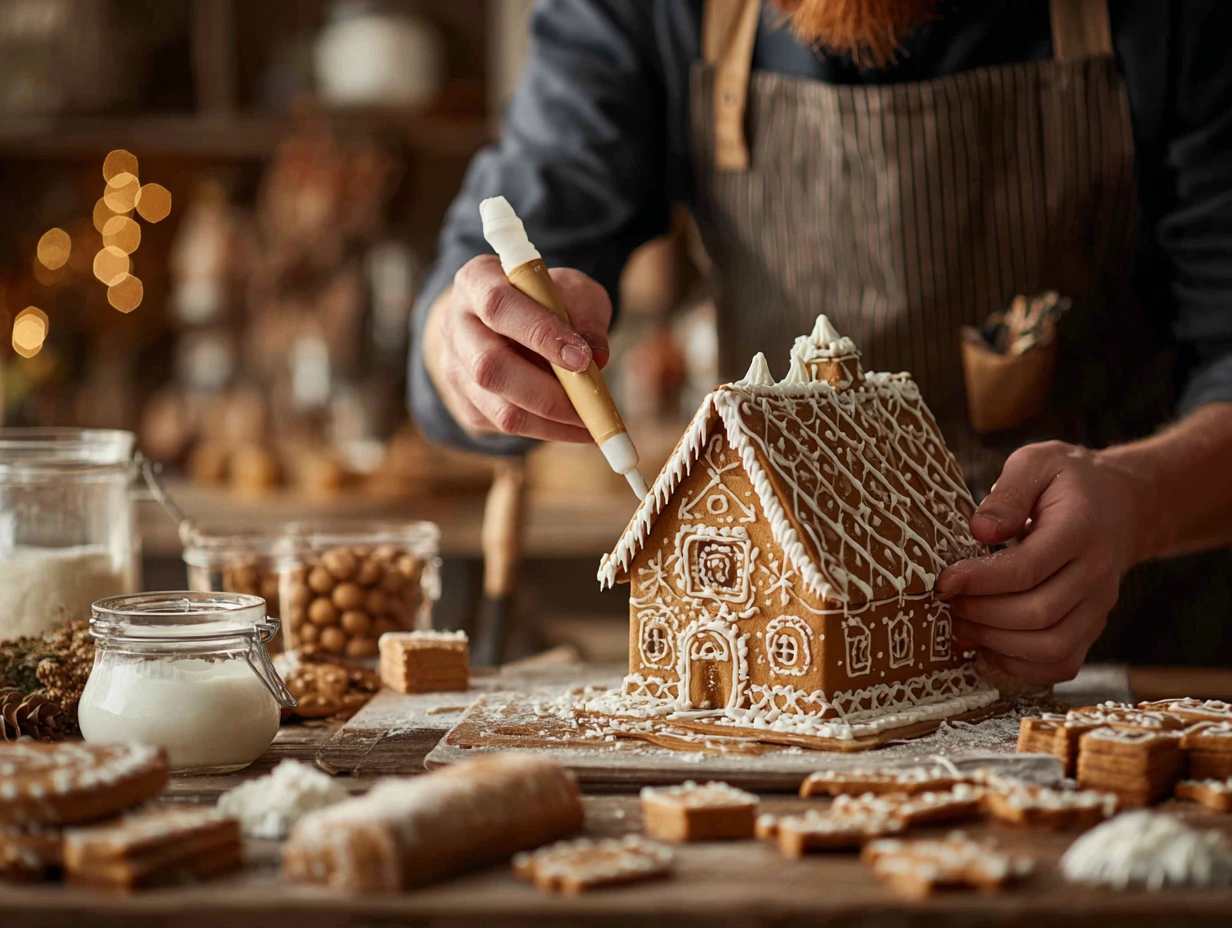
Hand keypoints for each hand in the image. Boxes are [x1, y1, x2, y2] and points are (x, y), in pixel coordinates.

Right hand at [423, 255, 611, 441]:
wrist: (511, 321)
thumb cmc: (547, 300)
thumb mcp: (572, 291)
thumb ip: (587, 315)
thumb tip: (598, 356)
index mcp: (476, 281)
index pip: (499, 306)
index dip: (540, 333)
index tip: (582, 359)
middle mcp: (455, 324)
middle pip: (489, 366)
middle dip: (548, 393)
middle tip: (593, 406)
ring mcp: (454, 368)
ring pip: (499, 408)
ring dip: (553, 422)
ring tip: (593, 423)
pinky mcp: (465, 403)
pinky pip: (505, 427)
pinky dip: (547, 430)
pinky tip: (573, 425)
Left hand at [935, 441, 1151, 683]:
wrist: (1122, 505)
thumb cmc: (1069, 481)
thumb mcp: (1037, 463)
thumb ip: (1009, 492)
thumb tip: (980, 530)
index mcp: (1080, 529)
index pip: (1028, 568)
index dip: (980, 580)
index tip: (944, 580)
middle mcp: (1095, 574)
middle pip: (1038, 613)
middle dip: (982, 613)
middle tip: (947, 602)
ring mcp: (1098, 606)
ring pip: (1051, 646)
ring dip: (997, 643)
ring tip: (961, 625)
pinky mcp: (1091, 627)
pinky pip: (1062, 663)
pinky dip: (1022, 666)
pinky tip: (989, 647)